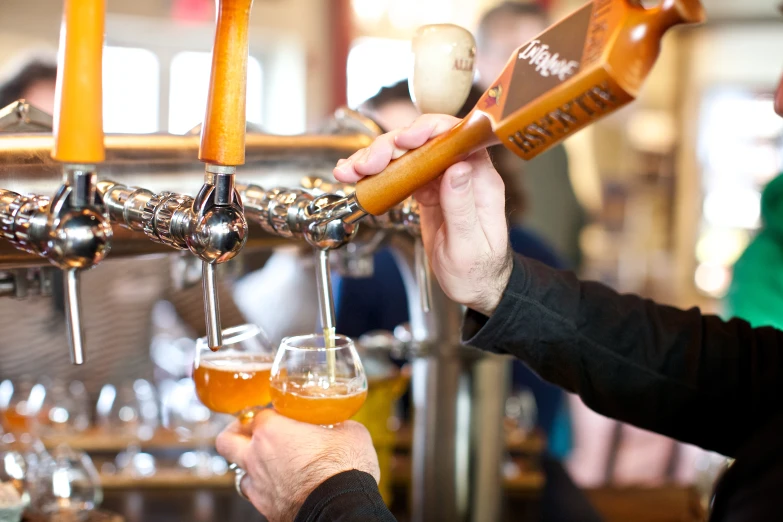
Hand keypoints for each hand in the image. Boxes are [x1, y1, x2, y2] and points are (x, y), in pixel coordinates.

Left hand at [216, 410, 379, 521]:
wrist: (343, 507)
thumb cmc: (345, 466)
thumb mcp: (350, 431)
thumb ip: (337, 423)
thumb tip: (340, 423)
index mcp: (272, 430)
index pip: (256, 412)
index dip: (269, 411)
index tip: (282, 412)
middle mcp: (256, 457)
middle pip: (226, 441)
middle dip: (236, 433)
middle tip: (251, 432)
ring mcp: (258, 486)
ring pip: (239, 471)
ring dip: (251, 465)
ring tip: (271, 462)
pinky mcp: (266, 509)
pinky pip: (257, 495)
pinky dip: (265, 488)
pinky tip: (283, 485)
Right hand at [334, 114, 512, 315]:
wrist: (475, 288)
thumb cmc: (479, 270)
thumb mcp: (469, 244)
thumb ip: (462, 205)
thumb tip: (458, 167)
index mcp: (481, 180)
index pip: (457, 137)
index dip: (430, 130)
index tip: (406, 140)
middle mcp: (461, 173)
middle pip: (425, 141)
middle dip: (392, 146)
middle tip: (368, 164)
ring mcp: (442, 180)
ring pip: (407, 154)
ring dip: (377, 157)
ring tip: (351, 170)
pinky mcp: (426, 190)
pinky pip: (399, 173)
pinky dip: (376, 173)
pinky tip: (356, 175)